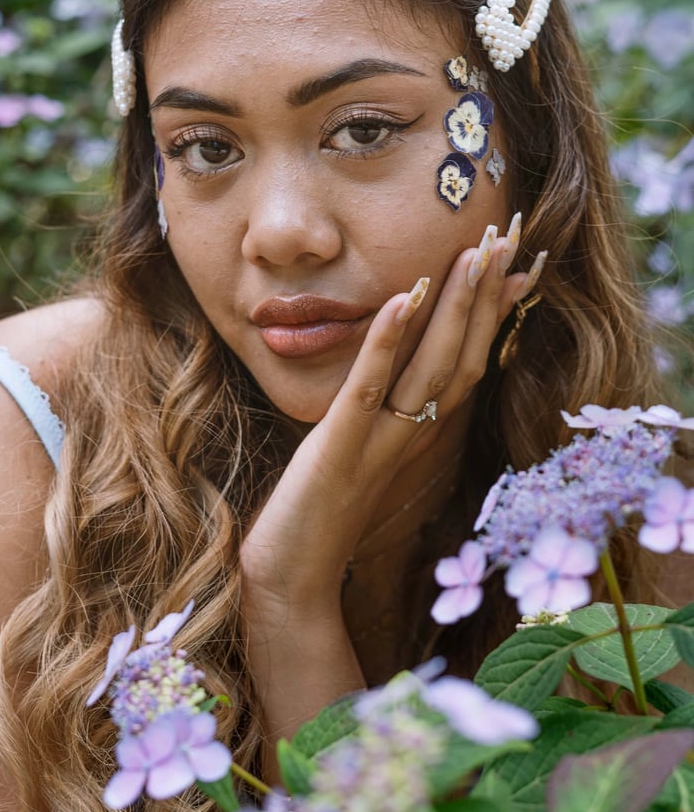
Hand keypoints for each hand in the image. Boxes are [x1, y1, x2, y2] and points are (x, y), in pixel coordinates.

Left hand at [240, 213, 541, 617]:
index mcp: (419, 433)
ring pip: (431, 368)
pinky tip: (402, 297)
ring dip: (456, 309)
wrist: (293, 574)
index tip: (518, 265)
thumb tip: (396, 369)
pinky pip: (370, 386)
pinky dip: (388, 340)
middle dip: (487, 296)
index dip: (495, 315)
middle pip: (463, 357)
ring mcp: (380, 441)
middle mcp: (412, 435)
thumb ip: (385, 408)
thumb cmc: (323, 509)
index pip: (469, 364)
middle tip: (510, 237)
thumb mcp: (363, 448)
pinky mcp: (340, 446)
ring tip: (475, 254)